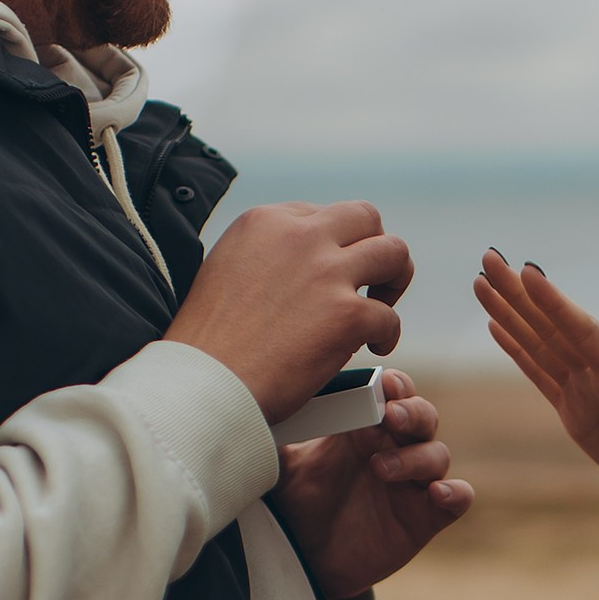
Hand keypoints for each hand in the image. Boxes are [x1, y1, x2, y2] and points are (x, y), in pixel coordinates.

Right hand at [167, 200, 412, 423]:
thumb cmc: (208, 344)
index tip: (328, 277)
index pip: (322, 215)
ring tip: (380, 310)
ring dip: (395, 281)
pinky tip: (373, 349)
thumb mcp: (224, 269)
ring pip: (395, 252)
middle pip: (366, 217)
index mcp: (265, 221)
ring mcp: (326, 273)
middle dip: (375, 248)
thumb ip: (264, 256)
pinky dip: (388, 335)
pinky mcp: (347, 315)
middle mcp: (299, 236)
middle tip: (370, 285)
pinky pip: (390, 316)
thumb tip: (297, 270)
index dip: (333, 247)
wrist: (203, 385)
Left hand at [274, 370, 472, 599]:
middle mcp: (394, 449)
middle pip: (422, 415)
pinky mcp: (425, 517)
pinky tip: (437, 493)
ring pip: (437, 454)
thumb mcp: (282, 465)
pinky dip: (455, 493)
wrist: (302, 561)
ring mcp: (412, 483)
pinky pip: (458, 499)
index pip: (393, 392)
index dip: (394, 385)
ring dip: (417, 456)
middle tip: (390, 416)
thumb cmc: (296, 504)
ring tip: (381, 468)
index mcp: (364, 427)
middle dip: (412, 411)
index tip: (382, 383)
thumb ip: (279, 432)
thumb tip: (255, 399)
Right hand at [473, 253, 598, 538]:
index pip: (583, 331)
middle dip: (519, 293)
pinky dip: (516, 349)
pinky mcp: (574, 411)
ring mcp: (585, 390)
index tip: (527, 271)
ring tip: (481, 283)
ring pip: (539, 344)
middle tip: (488, 257)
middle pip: (552, 326)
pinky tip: (496, 325)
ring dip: (509, 313)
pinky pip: (538, 373)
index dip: (554, 303)